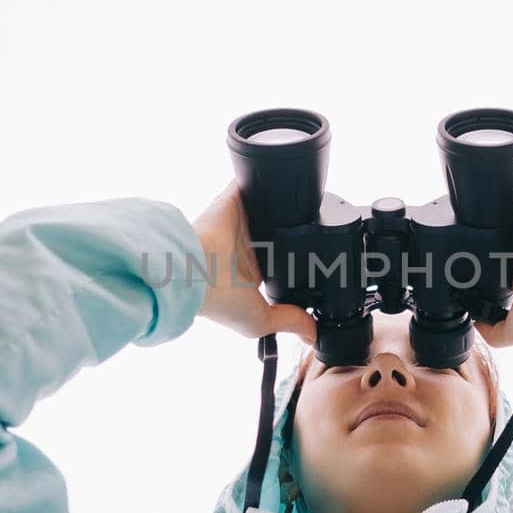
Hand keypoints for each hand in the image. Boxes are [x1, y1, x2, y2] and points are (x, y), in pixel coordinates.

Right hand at [191, 179, 316, 344]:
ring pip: (267, 204)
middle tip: (319, 223)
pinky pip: (252, 181)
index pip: (278, 259)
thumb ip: (290, 321)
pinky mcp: (233, 199)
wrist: (192, 270)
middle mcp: (245, 244)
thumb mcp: (260, 320)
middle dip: (293, 227)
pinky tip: (285, 177)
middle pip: (276, 230)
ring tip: (307, 197)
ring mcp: (239, 220)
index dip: (296, 256)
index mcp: (250, 271)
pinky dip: (265, 178)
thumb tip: (314, 335)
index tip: (320, 255)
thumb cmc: (218, 299)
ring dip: (283, 200)